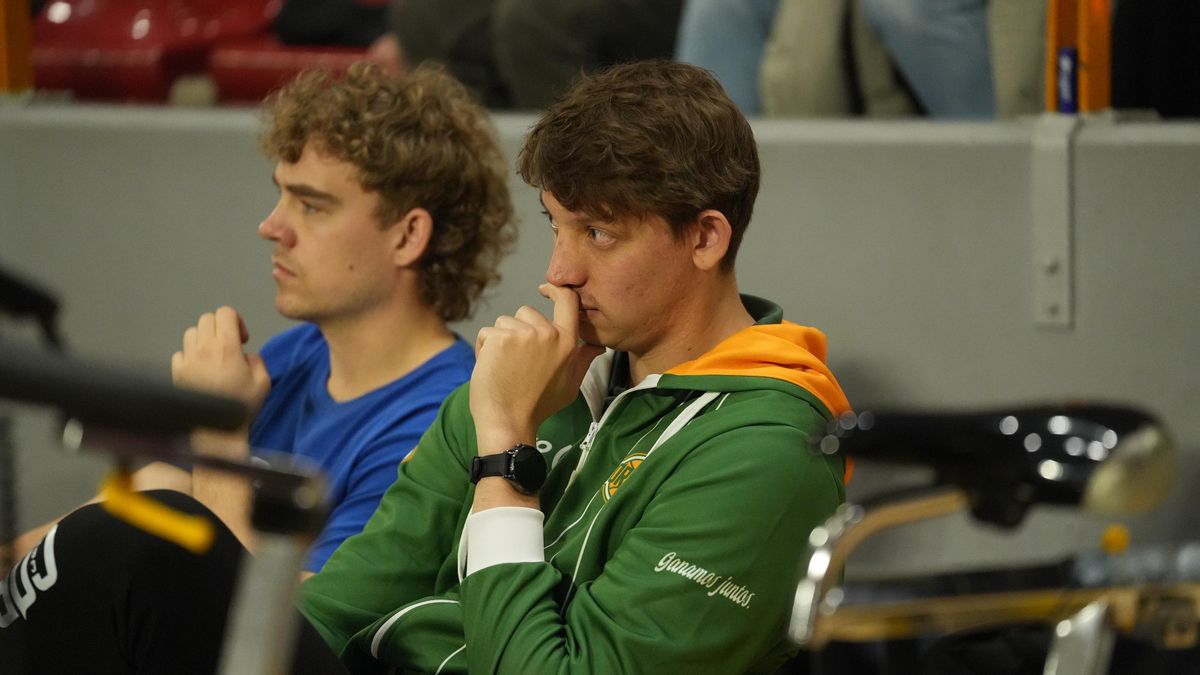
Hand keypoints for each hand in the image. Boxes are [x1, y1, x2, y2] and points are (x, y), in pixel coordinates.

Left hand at [172, 306, 270, 425]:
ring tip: (213, 358)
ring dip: (203, 340)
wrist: (217, 432)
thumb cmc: (242, 408)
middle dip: (220, 328)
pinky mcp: (176, 372)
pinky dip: (190, 356)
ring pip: (192, 333)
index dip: (236, 321)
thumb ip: (257, 361)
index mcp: (227, 347)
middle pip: (207, 319)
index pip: (226, 312)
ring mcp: (187, 360)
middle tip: (229, 346)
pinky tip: (200, 370)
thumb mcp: (263, 382)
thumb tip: (245, 356)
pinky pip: (180, 353)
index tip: (242, 339)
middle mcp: (204, 349)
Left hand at [471, 284, 604, 454]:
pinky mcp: (499, 339)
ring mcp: (522, 334)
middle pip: (526, 312)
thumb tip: (597, 346)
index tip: (546, 289)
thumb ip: (583, 360)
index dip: (556, 290)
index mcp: (567, 342)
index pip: (567, 302)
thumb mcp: (570, 385)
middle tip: (518, 361)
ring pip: (504, 322)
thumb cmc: (539, 407)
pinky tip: (491, 368)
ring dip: (500, 340)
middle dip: (518, 330)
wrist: (509, 422)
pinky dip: (484, 349)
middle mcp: (547, 333)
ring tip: (504, 367)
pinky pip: (487, 333)